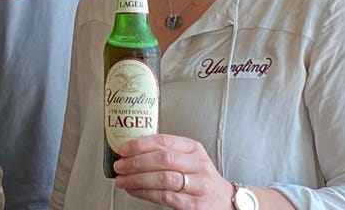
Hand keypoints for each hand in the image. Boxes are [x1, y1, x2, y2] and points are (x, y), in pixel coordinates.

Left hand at [113, 133, 232, 208]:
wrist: (225, 202)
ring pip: (163, 178)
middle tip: (119, 165)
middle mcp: (198, 164)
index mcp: (194, 148)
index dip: (140, 144)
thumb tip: (131, 151)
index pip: (164, 141)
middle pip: (162, 159)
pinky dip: (145, 193)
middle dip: (135, 162)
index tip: (123, 149)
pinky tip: (134, 190)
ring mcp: (198, 185)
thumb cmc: (200, 178)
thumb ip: (167, 152)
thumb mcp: (189, 159)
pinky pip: (166, 197)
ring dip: (137, 179)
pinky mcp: (195, 205)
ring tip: (122, 180)